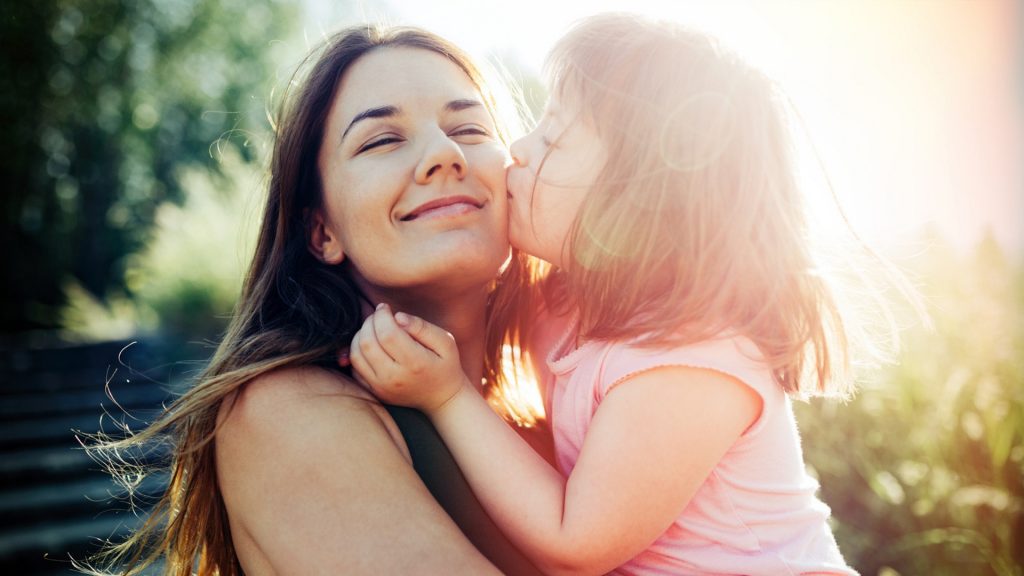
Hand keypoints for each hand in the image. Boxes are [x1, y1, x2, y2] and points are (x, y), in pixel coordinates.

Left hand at [349, 304, 471, 412]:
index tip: (385, 307)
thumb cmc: (445, 366)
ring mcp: (381, 386)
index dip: (382, 316)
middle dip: (369, 322)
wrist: (442, 399)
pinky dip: (358, 352)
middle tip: (378, 315)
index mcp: (415, 363)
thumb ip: (422, 327)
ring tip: (373, 328)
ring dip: (360, 335)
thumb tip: (398, 316)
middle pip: (367, 343)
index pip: (387, 334)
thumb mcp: (445, 342)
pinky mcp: (374, 391)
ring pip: (356, 355)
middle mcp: (395, 377)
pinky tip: (371, 345)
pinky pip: (355, 369)